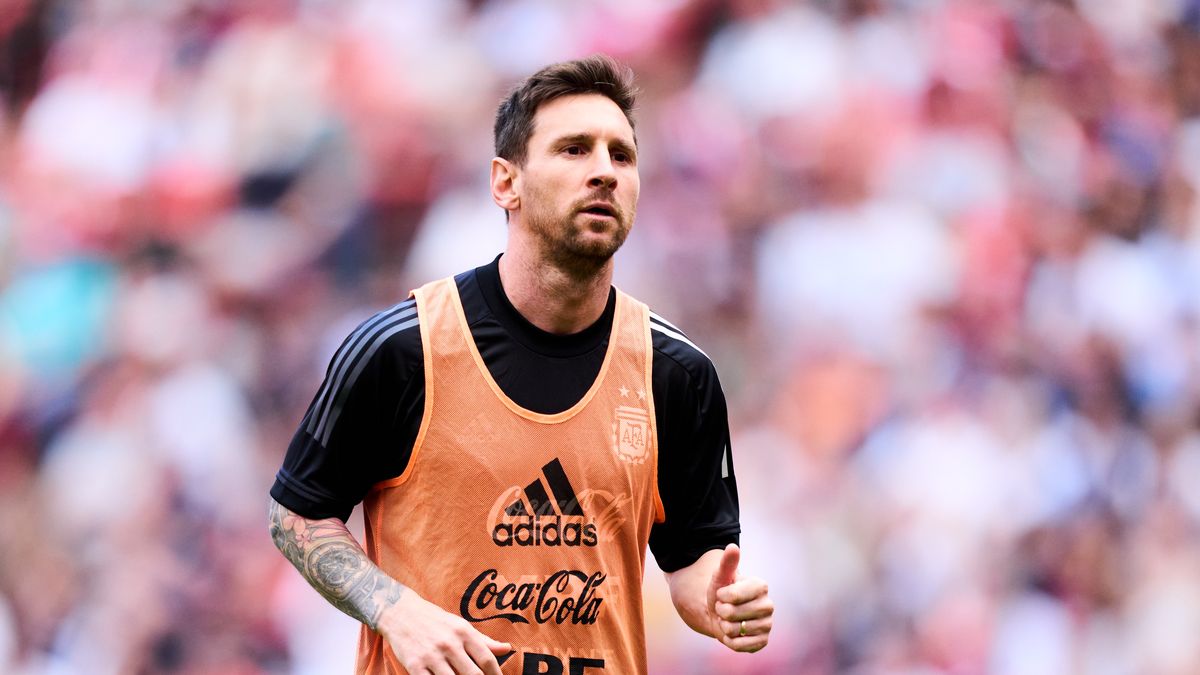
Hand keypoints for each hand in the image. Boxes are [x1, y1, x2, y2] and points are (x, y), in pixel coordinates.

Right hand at [378, 591, 511, 673]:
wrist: (399, 612)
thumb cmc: (434, 620)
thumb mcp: (460, 625)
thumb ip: (484, 640)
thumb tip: (508, 648)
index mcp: (463, 632)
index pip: (486, 660)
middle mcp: (449, 643)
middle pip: (473, 674)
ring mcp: (431, 656)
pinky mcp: (414, 666)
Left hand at [706, 543, 772, 652]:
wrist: (722, 615)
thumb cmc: (722, 593)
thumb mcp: (721, 577)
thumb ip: (727, 563)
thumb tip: (733, 547)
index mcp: (761, 586)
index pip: (733, 595)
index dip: (722, 596)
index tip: (724, 594)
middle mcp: (769, 605)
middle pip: (732, 613)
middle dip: (722, 612)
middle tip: (725, 609)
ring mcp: (768, 624)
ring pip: (734, 630)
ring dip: (725, 626)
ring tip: (730, 620)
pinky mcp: (763, 641)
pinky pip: (740, 645)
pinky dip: (730, 641)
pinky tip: (734, 633)